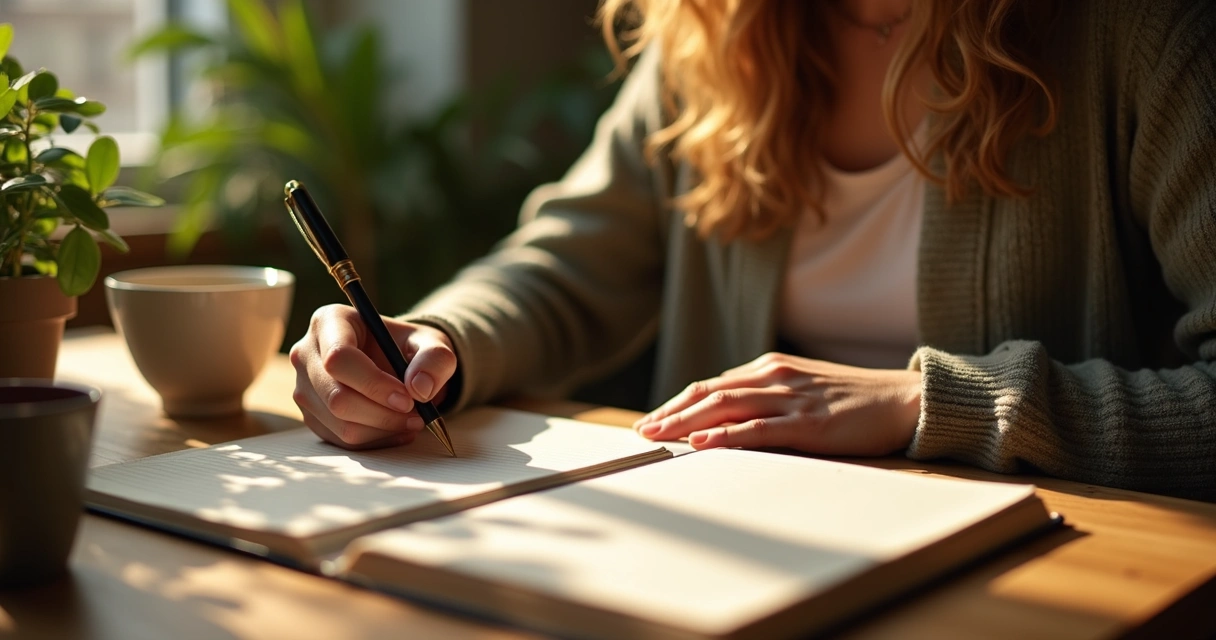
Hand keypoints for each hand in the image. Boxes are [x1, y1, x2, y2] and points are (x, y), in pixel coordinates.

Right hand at [289, 304, 457, 449]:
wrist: (396, 363)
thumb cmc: (409, 348)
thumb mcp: (432, 344)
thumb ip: (435, 359)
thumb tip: (420, 389)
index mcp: (329, 322)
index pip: (339, 358)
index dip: (374, 384)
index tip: (408, 399)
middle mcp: (306, 353)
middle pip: (336, 396)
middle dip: (382, 413)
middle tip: (417, 415)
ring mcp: (304, 387)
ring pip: (340, 423)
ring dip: (382, 429)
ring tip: (412, 420)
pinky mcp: (311, 415)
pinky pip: (341, 440)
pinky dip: (374, 440)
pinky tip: (396, 429)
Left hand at [632, 353, 921, 455]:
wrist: (903, 400)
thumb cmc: (853, 400)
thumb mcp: (801, 391)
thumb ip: (766, 398)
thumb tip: (725, 419)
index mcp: (770, 368)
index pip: (711, 386)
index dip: (677, 404)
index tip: (651, 421)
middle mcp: (774, 377)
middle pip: (709, 393)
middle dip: (670, 413)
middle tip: (641, 432)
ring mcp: (791, 398)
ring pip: (726, 407)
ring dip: (686, 422)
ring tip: (658, 436)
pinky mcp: (809, 422)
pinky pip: (759, 428)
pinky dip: (727, 435)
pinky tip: (703, 443)